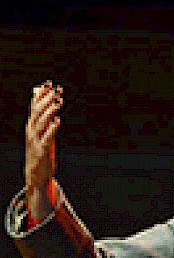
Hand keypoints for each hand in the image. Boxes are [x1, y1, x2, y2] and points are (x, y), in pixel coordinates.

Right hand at [25, 80, 62, 218]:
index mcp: (31, 126)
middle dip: (47, 100)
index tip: (49, 83)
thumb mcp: (40, 132)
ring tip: (58, 101)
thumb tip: (41, 99)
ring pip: (41, 123)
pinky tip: (58, 121)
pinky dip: (52, 128)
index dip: (41, 94)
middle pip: (38, 112)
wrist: (35, 175)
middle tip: (56, 90)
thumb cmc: (39, 150)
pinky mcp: (42, 151)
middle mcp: (32, 131)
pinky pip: (47, 138)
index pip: (35, 106)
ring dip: (50, 111)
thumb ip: (41, 116)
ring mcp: (36, 141)